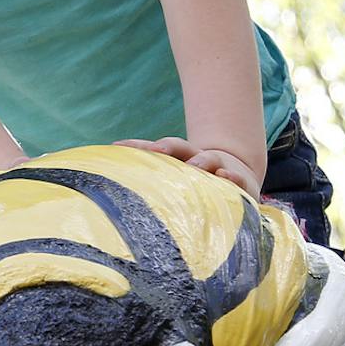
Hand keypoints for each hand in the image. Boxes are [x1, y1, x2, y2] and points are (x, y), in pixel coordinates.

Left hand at [114, 136, 261, 199]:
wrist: (236, 177)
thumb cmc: (194, 188)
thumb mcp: (172, 186)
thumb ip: (147, 190)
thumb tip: (105, 199)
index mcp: (174, 159)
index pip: (152, 148)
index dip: (135, 146)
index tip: (116, 146)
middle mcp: (193, 159)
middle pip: (179, 147)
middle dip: (166, 147)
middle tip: (156, 149)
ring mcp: (217, 168)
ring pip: (208, 158)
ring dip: (201, 160)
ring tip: (196, 166)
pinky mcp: (239, 181)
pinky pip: (236, 178)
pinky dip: (231, 176)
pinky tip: (225, 177)